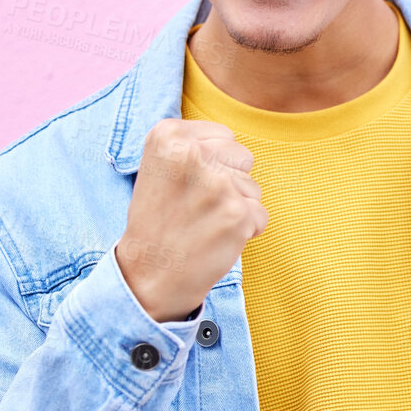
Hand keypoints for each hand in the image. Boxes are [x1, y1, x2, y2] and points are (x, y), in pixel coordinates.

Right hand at [115, 119, 267, 321]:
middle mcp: (191, 154)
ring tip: (203, 223)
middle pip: (243, 156)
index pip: (223, 136)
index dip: (211, 165)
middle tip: (196, 206)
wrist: (149, 275)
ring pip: (253, 186)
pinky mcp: (237, 213)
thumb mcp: (159, 166)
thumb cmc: (158, 220)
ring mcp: (217, 184)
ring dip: (236, 206)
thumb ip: (193, 145)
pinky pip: (261, 214)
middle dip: (229, 181)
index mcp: (168, 135)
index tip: (185, 186)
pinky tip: (216, 238)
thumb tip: (232, 140)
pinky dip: (246, 230)